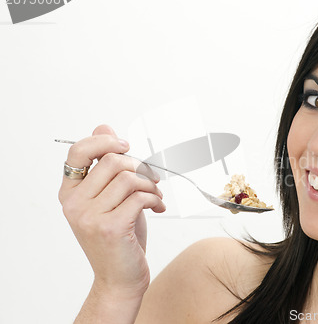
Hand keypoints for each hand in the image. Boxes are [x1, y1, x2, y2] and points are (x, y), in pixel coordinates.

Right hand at [58, 125, 165, 300]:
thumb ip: (107, 167)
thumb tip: (105, 127)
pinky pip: (140, 196)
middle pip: (112, 161)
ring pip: (129, 178)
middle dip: (140, 166)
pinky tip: (158, 208)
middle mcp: (74, 203)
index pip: (79, 151)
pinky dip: (155, 199)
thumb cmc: (119, 236)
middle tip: (152, 180)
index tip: (126, 146)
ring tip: (156, 197)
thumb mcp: (112, 198)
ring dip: (151, 185)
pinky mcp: (110, 227)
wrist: (120, 278)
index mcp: (70, 193)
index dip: (104, 141)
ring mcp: (89, 216)